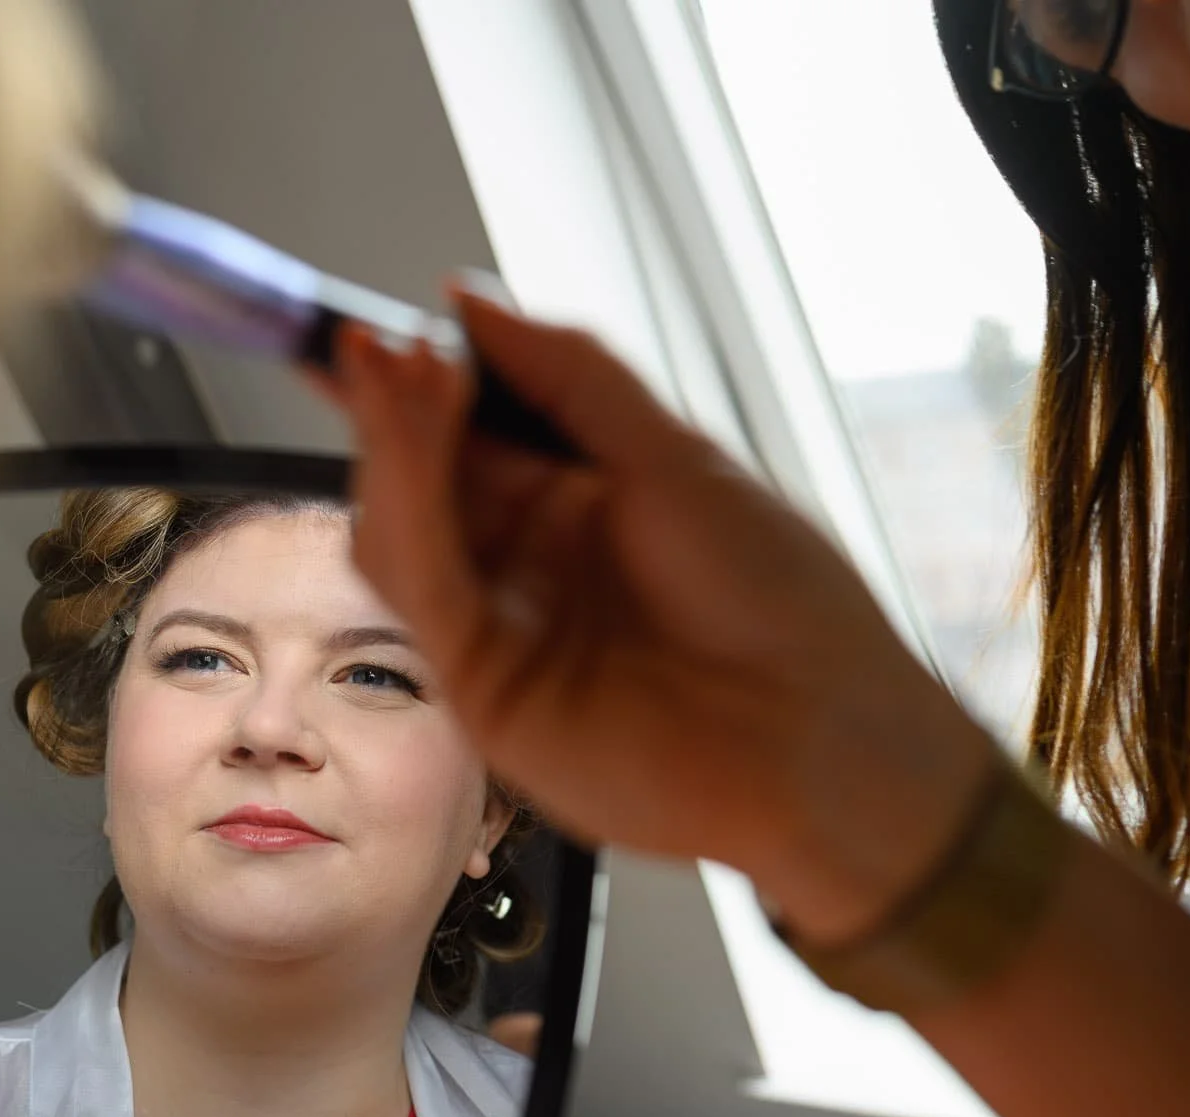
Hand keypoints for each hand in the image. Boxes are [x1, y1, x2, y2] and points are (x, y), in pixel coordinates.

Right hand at [325, 292, 999, 943]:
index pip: (469, 432)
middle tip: (372, 344)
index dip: (416, 380)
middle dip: (392, 407)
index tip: (366, 327)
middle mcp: (532, 567)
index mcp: (582, 506)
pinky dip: (408, 511)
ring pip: (405, 534)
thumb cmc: (785, 606)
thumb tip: (468, 301)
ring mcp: (504, 630)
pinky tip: (414, 444)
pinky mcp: (482, 694)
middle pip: (423, 480)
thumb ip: (569, 376)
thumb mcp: (679, 457)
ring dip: (392, 448)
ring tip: (398, 374)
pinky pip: (424, 592)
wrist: (823, 742)